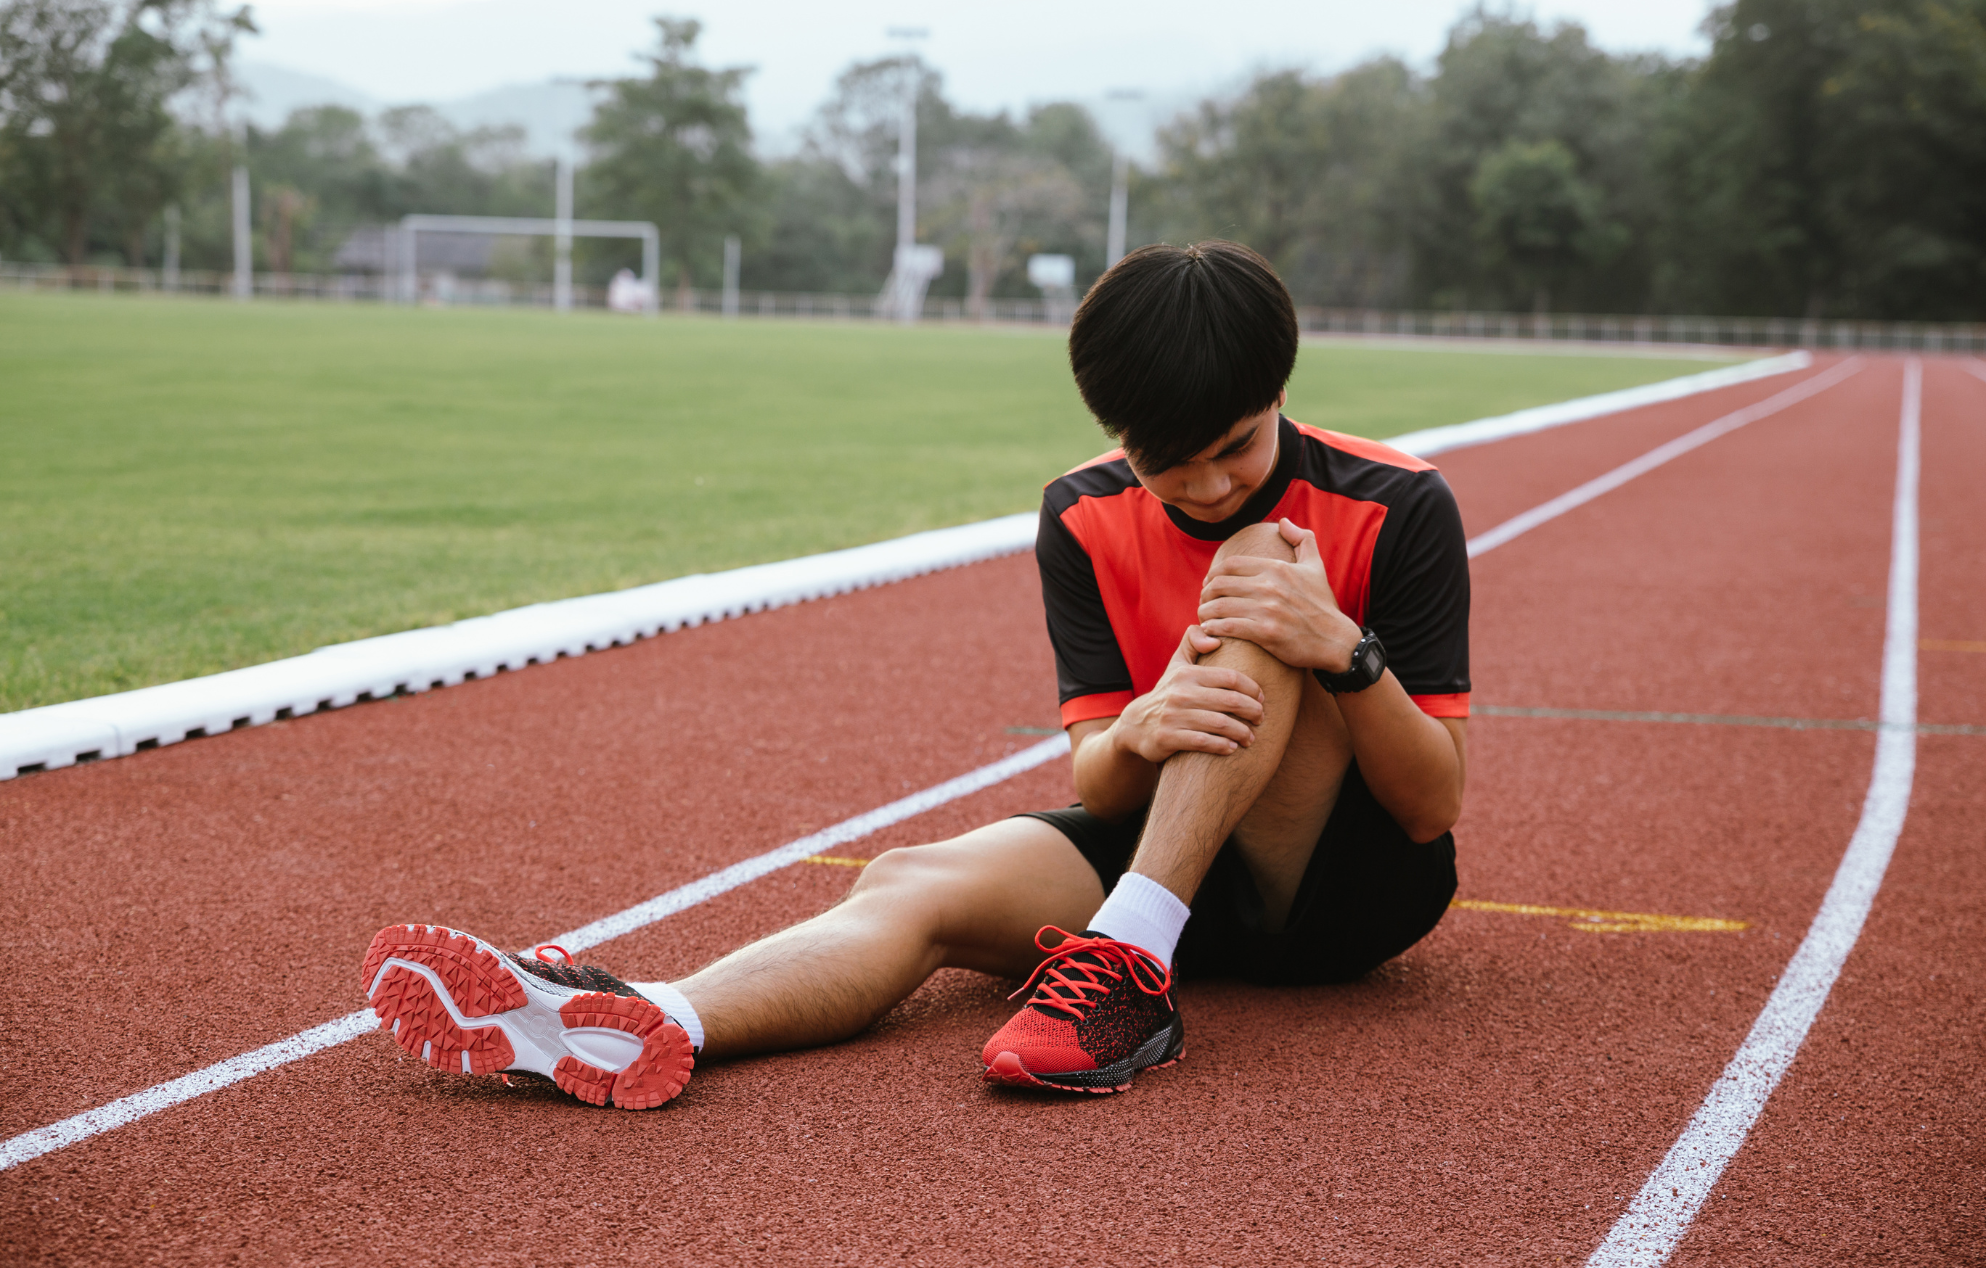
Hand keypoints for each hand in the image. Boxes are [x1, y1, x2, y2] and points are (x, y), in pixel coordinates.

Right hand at [1112, 626, 1265, 761]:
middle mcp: (1180, 693)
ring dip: (1242, 732)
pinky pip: (1204, 742)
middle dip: (1252, 711)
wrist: (1135, 725)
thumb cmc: (1167, 692)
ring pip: (1220, 723)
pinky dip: (1222, 746)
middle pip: (1230, 700)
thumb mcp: (1176, 665)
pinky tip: (1232, 748)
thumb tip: (1216, 638)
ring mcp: (1173, 716)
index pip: (1230, 677)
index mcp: (1187, 674)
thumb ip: (1193, 642)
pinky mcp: (1168, 738)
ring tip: (1250, 737)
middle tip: (1260, 719)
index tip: (1262, 699)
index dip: (1252, 688)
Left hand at [1197, 518, 1363, 672]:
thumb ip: (1302, 539)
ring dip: (1205, 612)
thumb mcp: (1316, 566)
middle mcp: (1270, 586)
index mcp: (1277, 568)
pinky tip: (1210, 630)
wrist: (1336, 641)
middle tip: (1203, 602)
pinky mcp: (1267, 633)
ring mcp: (1268, 610)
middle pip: (1220, 584)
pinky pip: (1229, 627)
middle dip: (1205, 593)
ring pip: (1220, 606)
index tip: (1208, 584)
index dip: (1213, 573)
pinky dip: (1214, 627)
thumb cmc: (1323, 605)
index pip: (1231, 565)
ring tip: (1203, 617)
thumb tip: (1284, 522)